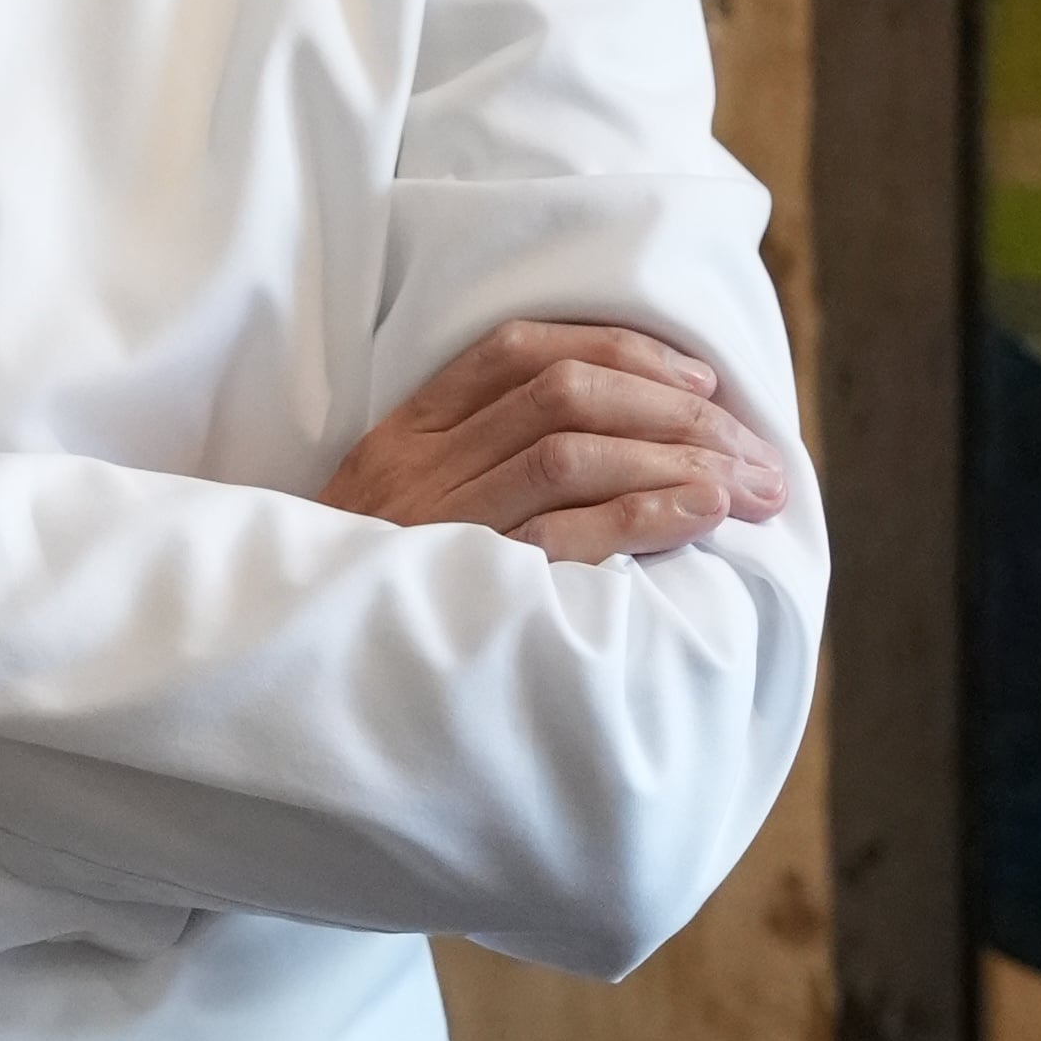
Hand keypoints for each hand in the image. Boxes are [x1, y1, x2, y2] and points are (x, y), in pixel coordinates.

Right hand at [319, 320, 786, 565]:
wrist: (286, 689)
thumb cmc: (368, 605)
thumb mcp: (398, 518)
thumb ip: (473, 473)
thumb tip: (612, 447)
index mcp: (403, 437)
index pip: (518, 351)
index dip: (620, 352)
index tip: (697, 378)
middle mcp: (415, 467)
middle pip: (563, 394)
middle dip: (675, 409)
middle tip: (754, 448)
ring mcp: (432, 524)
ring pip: (569, 450)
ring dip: (675, 457)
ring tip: (749, 485)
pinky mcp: (459, 586)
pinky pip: (563, 533)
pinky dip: (645, 513)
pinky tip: (704, 514)